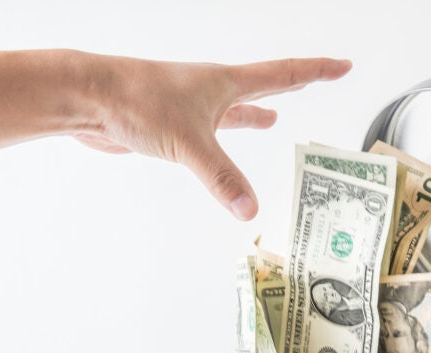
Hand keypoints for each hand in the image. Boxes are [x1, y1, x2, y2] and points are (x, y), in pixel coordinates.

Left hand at [73, 57, 351, 219]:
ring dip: (254, 114)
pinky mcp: (170, 126)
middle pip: (262, 87)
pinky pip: (207, 133)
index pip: (282, 75)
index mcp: (224, 84)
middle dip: (293, 86)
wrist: (88, 97)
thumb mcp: (188, 141)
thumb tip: (249, 208)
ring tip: (273, 119)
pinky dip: (220, 139)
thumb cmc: (136, 101)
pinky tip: (218, 141)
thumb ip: (221, 176)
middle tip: (318, 78)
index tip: (342, 65)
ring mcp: (190, 107)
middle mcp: (210, 92)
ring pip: (232, 110)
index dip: (316, 71)